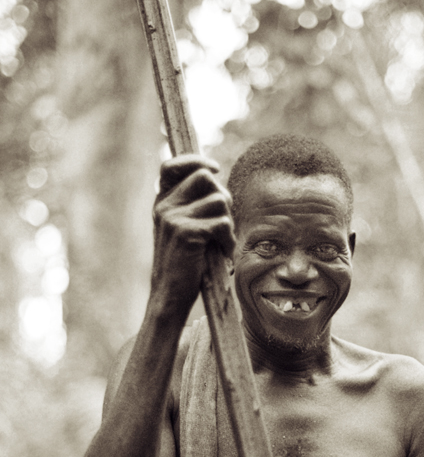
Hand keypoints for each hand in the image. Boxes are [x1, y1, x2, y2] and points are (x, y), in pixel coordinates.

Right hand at [150, 154, 234, 315]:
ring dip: (229, 222)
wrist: (170, 295)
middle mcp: (164, 206)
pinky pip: (223, 223)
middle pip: (206, 178)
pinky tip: (222, 254)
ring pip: (219, 200)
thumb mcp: (183, 229)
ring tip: (222, 243)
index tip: (214, 168)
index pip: (172, 166)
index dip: (195, 160)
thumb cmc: (183, 264)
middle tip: (223, 225)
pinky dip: (229, 240)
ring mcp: (173, 218)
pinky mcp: (186, 232)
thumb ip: (193, 205)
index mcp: (161, 202)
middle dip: (223, 198)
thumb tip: (217, 180)